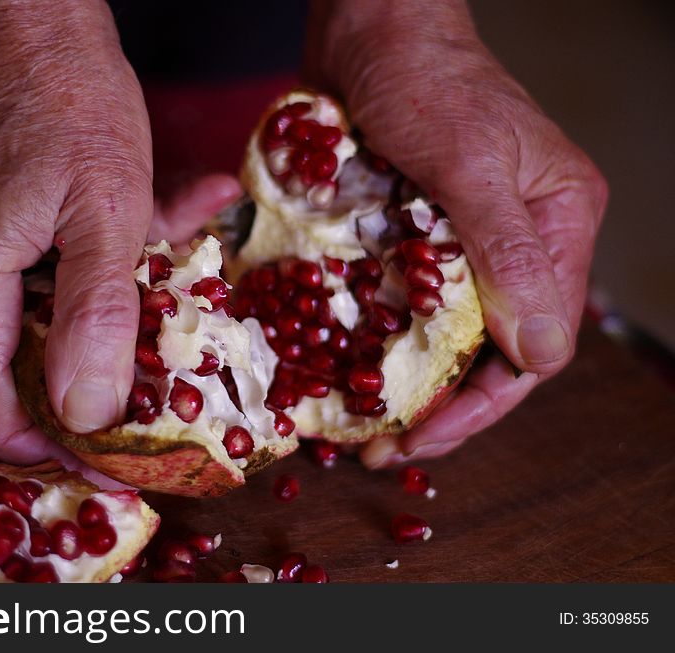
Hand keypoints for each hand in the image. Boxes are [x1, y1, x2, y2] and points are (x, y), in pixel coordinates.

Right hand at [0, 0, 239, 470]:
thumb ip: (97, 315)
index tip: (118, 460)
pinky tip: (128, 262)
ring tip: (143, 321)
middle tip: (135, 407)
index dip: (55, 450)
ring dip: (73, 346)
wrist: (27, 19)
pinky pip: (4, 302)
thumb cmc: (71, 98)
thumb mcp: (110, 208)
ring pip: (2, 347)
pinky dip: (64, 301)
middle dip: (66, 406)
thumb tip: (85, 414)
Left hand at [304, 0, 607, 466]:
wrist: (368, 29)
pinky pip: (403, 303)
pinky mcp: (414, 236)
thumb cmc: (423, 79)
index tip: (422, 436)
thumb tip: (542, 353)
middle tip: (380, 447)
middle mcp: (518, 243)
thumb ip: (507, 254)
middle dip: (438, 406)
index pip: (536, 344)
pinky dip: (376, 340)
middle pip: (489, 352)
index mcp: (556, 227)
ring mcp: (463, 242)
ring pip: (443, 336)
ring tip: (357, 425)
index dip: (482, 403)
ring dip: (403, 383)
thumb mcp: (468, 162)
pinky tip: (341, 370)